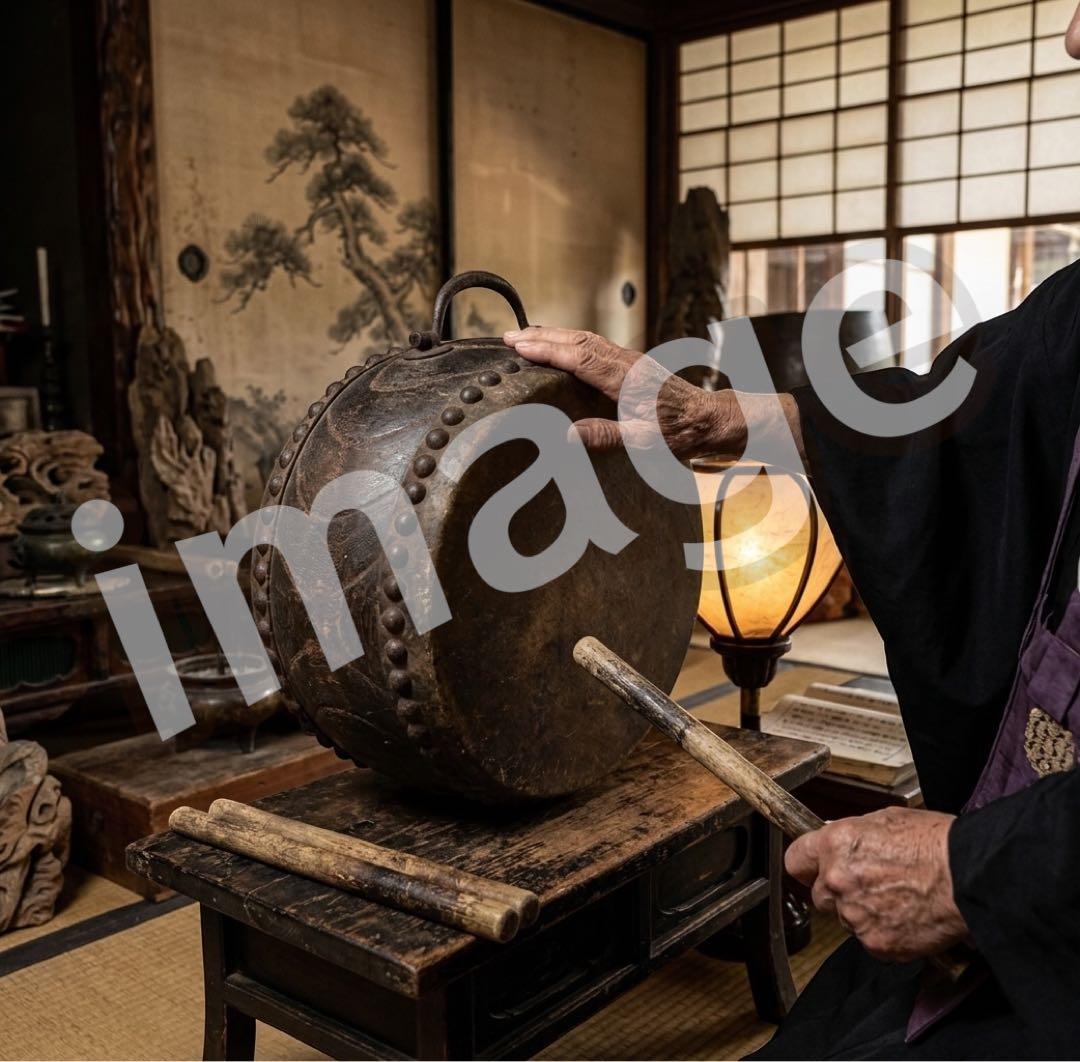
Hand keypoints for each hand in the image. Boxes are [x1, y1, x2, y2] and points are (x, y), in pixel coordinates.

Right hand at [504, 326, 797, 461]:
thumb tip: (566, 436)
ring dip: (554, 335)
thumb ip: (605, 437)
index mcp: (627, 380)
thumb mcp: (644, 444)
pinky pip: (595, 344)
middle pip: (579, 340)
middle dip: (543, 336)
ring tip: (525, 336)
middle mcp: (627, 363)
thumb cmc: (680, 434)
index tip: (519, 346)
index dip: (547, 350)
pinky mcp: (632, 363)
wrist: (712, 420)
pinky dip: (570, 340)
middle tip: (510, 337)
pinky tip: (559, 345)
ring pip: (586, 338)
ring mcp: (630, 360)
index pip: (580, 357)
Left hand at [785, 807, 968, 962]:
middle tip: (871, 885)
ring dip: (864, 913)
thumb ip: (852, 835)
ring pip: (847, 920)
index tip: (813, 870)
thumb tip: (839, 844)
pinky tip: (908, 917)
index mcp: (835, 844)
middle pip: (820, 895)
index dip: (806, 866)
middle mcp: (838, 879)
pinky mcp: (876, 943)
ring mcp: (855, 914)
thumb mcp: (885, 820)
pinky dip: (886, 933)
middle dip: (839, 892)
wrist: (970, 875)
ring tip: (899, 899)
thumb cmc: (935, 842)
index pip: (795, 861)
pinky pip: (871, 941)